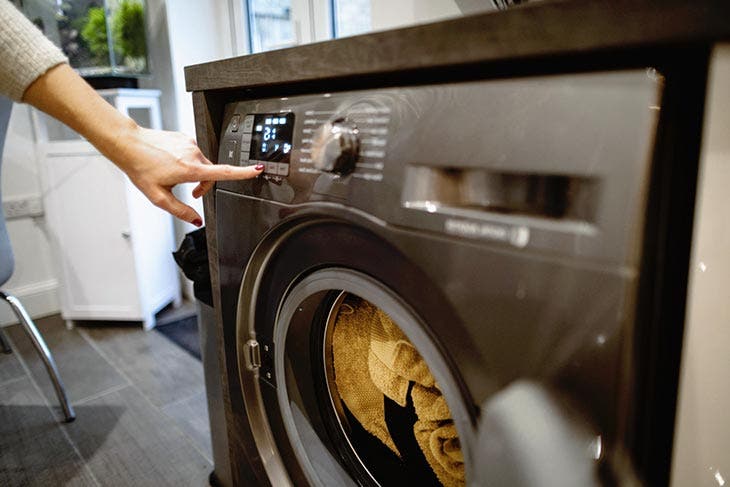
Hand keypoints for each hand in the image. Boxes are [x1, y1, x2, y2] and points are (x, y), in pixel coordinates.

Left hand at [113, 124, 262, 225]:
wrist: (128, 144)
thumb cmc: (141, 168)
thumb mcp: (158, 197)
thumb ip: (180, 211)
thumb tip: (196, 221)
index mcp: (190, 169)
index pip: (224, 172)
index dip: (243, 173)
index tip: (257, 170)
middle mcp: (193, 154)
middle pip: (211, 173)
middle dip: (204, 185)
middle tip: (192, 193)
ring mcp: (190, 144)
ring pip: (202, 164)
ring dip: (195, 173)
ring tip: (175, 177)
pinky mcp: (185, 137)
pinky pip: (193, 153)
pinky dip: (187, 161)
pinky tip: (170, 163)